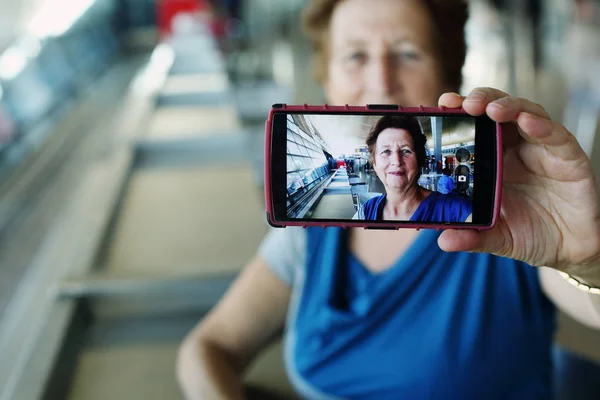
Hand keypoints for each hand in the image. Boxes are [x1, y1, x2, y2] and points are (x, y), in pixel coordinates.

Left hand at [437, 88, 599, 281]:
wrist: (569, 249)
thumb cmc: (530, 234)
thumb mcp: (495, 237)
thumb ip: (471, 237)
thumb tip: (443, 241)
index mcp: (493, 160)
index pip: (475, 126)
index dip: (459, 113)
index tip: (442, 106)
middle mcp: (516, 148)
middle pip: (497, 110)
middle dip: (480, 100)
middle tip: (464, 104)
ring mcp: (542, 149)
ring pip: (526, 112)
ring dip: (508, 105)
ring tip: (491, 109)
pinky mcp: (568, 156)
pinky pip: (555, 135)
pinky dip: (540, 125)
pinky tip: (527, 121)